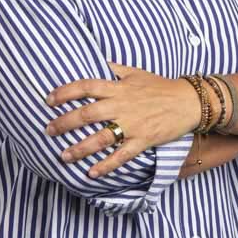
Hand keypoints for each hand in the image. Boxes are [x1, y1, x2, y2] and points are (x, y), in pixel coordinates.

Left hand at [43, 0, 237, 178]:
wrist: (189, 101)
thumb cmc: (162, 86)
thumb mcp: (138, 73)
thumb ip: (118, 71)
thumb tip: (104, 64)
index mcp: (119, 87)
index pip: (85, 87)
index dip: (64, 93)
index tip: (48, 100)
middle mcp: (122, 105)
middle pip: (86, 113)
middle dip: (64, 123)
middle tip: (48, 131)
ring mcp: (133, 124)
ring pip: (100, 137)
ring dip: (79, 148)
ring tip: (63, 156)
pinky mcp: (143, 140)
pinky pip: (121, 155)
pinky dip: (105, 166)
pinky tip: (90, 173)